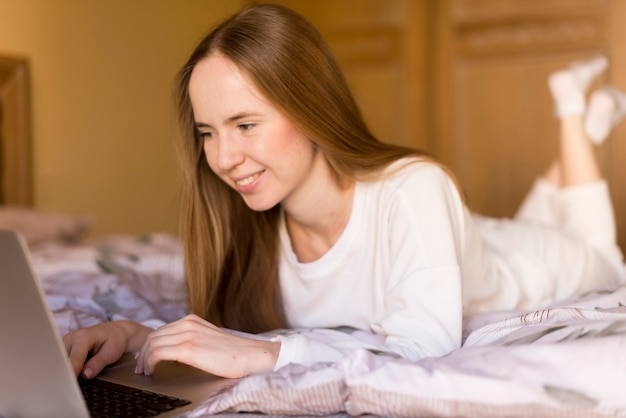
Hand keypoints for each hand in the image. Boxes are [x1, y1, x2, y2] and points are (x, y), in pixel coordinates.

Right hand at [63, 320, 150, 378]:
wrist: (115, 331)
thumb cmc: (115, 340)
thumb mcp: (112, 352)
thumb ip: (98, 363)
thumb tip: (85, 375)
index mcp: (83, 336)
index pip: (74, 359)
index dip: (72, 372)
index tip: (70, 383)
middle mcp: (71, 338)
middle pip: (63, 361)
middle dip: (66, 373)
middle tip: (73, 384)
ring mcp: (66, 343)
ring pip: (60, 362)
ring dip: (66, 371)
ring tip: (76, 377)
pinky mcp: (64, 348)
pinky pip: (62, 362)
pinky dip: (67, 368)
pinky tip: (75, 372)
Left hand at [134, 314, 280, 378]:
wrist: (250, 356)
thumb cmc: (233, 353)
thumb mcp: (208, 340)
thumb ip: (192, 340)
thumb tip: (175, 353)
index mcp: (192, 320)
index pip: (161, 330)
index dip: (149, 345)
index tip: (146, 358)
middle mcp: (188, 323)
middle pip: (153, 336)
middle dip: (143, 353)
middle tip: (141, 367)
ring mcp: (187, 334)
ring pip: (152, 343)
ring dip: (144, 359)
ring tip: (145, 372)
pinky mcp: (188, 348)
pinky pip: (158, 353)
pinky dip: (150, 363)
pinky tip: (152, 372)